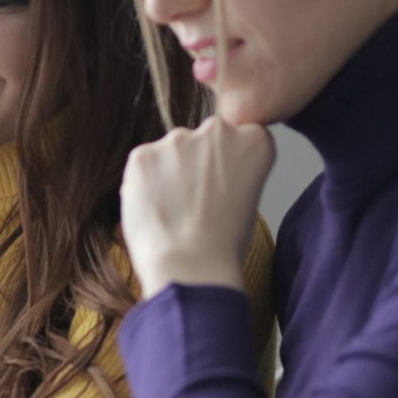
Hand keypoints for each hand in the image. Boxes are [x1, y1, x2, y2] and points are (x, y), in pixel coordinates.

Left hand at [120, 118, 274, 297]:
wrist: (191, 268)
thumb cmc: (225, 245)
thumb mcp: (249, 198)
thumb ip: (232, 169)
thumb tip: (208, 168)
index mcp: (254, 140)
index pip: (240, 137)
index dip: (229, 167)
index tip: (225, 188)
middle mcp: (218, 130)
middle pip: (204, 140)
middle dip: (198, 164)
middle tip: (196, 202)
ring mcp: (177, 139)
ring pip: (171, 151)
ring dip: (170, 172)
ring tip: (173, 212)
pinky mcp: (143, 154)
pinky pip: (143, 164)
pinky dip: (145, 184)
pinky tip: (155, 211)